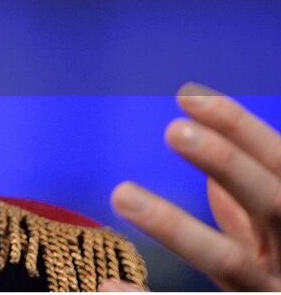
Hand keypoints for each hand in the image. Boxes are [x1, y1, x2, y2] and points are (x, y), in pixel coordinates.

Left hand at [105, 83, 280, 290]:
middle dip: (230, 164)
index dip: (242, 130)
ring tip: (121, 193)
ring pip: (228, 262)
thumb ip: (250, 212)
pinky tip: (108, 285)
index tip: (189, 97)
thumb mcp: (279, 245)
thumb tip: (211, 172)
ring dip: (176, 227)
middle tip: (173, 131)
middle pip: (273, 204)